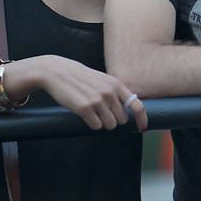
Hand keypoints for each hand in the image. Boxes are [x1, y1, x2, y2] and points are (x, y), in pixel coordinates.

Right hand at [12, 56, 146, 131]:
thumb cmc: (81, 78)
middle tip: (102, 114)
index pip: (136, 105)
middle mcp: (109, 92)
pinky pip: (96, 126)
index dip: (142, 119)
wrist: (58, 72)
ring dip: (103, 123)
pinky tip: (85, 115)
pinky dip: (92, 124)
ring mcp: (97, 101)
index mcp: (116, 84)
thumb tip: (129, 110)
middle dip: (114, 120)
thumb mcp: (102, 79)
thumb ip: (115, 92)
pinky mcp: (84, 108)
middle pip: (122, 119)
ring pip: (110, 125)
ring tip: (93, 113)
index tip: (142, 128)